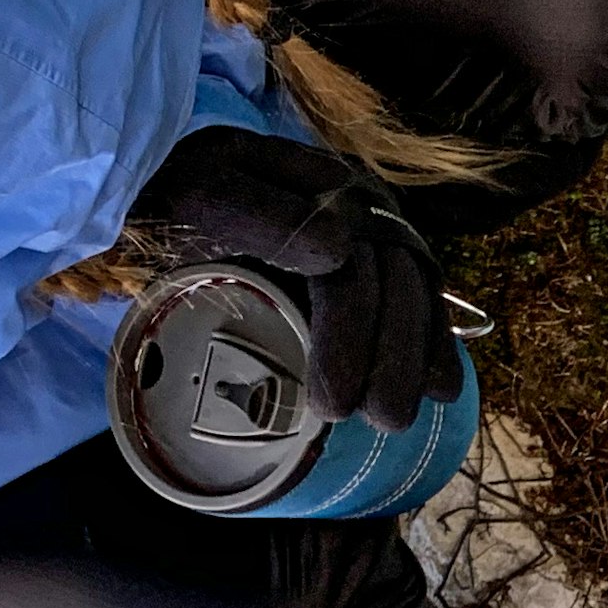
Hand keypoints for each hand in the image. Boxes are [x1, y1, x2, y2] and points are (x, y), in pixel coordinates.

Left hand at [137, 127, 461, 427]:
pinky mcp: (372, 257)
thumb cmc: (173, 197)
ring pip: (414, 291)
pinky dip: (430, 341)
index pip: (351, 265)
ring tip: (398, 418)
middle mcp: (359, 207)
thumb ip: (258, 213)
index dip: (353, 335)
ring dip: (416, 358)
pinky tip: (440, 387)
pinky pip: (416, 296)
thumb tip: (339, 247)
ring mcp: (370, 232)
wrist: (167, 185)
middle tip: (380, 422)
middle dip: (392, 358)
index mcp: (320, 188)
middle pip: (394, 283)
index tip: (335, 402)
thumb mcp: (201, 194)